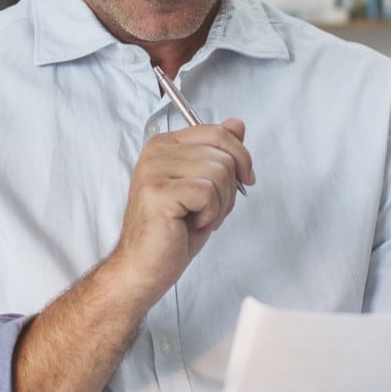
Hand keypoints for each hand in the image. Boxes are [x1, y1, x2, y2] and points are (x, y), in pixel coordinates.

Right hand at [106, 118, 253, 312]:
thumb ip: (218, 153)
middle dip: (228, 190)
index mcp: (164, 145)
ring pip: (219, 174)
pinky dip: (209, 214)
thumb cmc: (172, 232)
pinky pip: (207, 192)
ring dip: (218, 205)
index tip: (245, 179)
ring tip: (196, 218)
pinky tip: (190, 224)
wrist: (145, 267)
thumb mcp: (205, 186)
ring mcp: (153, 170)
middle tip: (207, 211)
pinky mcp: (158, 192)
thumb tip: (238, 124)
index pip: (217, 132)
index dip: (241, 157)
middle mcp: (155, 152)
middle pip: (223, 155)